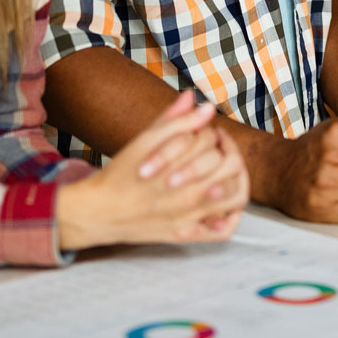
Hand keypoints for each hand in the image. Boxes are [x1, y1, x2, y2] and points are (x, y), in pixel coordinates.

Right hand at [56, 93, 247, 250]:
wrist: (99, 210)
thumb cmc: (121, 173)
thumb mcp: (144, 140)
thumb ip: (176, 120)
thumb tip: (204, 104)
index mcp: (178, 165)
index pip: (214, 142)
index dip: (213, 132)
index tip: (207, 132)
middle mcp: (188, 193)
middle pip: (231, 166)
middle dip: (229, 150)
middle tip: (220, 147)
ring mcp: (190, 216)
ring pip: (236, 196)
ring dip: (238, 178)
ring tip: (227, 170)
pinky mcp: (186, 234)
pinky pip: (223, 232)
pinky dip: (232, 217)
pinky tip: (225, 201)